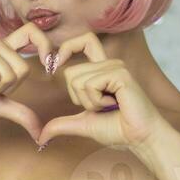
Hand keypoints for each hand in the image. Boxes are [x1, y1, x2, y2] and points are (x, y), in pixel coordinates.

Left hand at [36, 31, 164, 149]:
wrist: (139, 138)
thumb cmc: (118, 129)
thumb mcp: (83, 124)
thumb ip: (62, 125)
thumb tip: (41, 136)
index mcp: (101, 69)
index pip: (83, 41)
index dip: (67, 49)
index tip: (56, 66)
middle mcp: (109, 63)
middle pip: (70, 72)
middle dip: (78, 98)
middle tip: (100, 106)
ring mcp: (115, 67)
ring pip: (77, 80)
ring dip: (89, 102)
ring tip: (109, 106)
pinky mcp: (120, 74)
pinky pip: (90, 85)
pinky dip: (96, 101)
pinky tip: (114, 104)